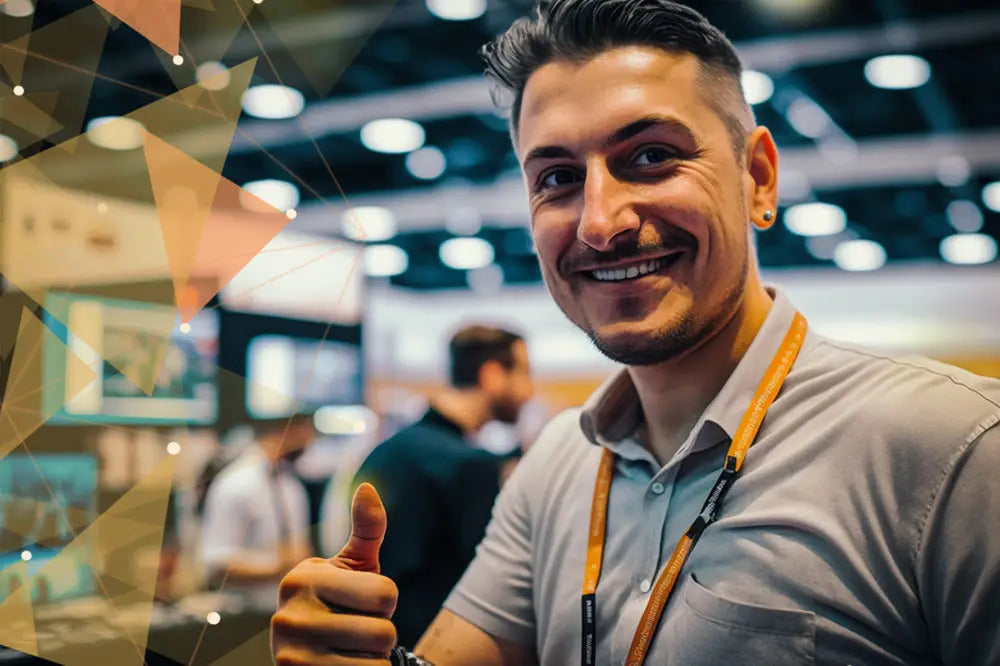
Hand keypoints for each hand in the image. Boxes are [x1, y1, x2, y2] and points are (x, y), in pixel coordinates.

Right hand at [272, 483, 398, 664]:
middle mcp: (288, 615)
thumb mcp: (353, 566)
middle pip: (383, 631)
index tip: (360, 603)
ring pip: (376, 659)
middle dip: (382, 633)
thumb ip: (366, 529)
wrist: (311, 657)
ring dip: (375, 657)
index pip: (385, 594)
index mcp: (302, 578)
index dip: (386, 602)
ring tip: (351, 649)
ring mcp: (291, 654)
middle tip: (358, 631)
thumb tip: (366, 485)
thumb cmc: (342, 603)